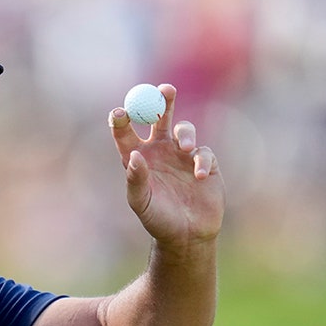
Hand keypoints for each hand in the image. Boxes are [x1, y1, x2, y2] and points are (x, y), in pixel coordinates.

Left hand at [109, 84, 224, 249]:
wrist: (187, 236)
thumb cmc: (158, 220)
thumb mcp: (141, 203)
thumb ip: (136, 180)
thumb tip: (134, 156)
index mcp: (138, 156)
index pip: (126, 131)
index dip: (122, 119)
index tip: (120, 113)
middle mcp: (159, 150)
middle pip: (159, 117)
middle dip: (162, 101)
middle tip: (165, 90)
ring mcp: (183, 155)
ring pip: (184, 129)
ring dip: (185, 134)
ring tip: (184, 148)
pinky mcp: (204, 164)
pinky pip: (204, 153)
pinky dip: (202, 161)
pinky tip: (199, 176)